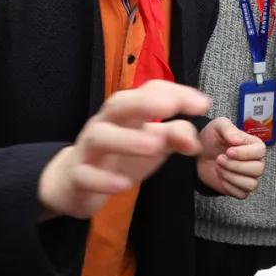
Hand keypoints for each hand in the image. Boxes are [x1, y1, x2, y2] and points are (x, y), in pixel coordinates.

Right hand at [37, 80, 210, 219]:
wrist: (74, 180)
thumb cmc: (118, 156)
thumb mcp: (151, 144)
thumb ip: (175, 137)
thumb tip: (195, 141)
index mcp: (125, 112)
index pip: (148, 91)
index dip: (174, 93)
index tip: (202, 104)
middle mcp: (105, 123)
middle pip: (119, 105)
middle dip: (144, 103)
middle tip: (171, 107)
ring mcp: (89, 149)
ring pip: (101, 136)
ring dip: (128, 139)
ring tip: (155, 146)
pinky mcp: (78, 175)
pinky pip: (87, 175)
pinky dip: (104, 179)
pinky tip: (124, 184)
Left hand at [196, 117, 265, 198]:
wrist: (200, 154)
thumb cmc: (212, 138)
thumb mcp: (218, 126)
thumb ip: (228, 128)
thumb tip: (237, 140)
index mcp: (254, 145)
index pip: (260, 151)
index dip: (244, 153)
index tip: (229, 151)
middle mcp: (256, 162)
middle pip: (257, 169)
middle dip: (234, 165)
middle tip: (220, 158)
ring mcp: (249, 177)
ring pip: (251, 184)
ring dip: (231, 176)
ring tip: (219, 167)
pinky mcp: (240, 189)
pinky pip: (242, 194)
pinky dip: (229, 186)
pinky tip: (221, 176)